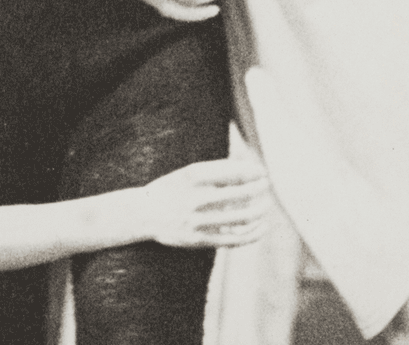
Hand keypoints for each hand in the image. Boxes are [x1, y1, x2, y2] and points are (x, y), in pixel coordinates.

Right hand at [141, 159, 271, 247]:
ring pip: (239, 218)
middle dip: (257, 188)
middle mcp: (195, 198)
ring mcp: (197, 221)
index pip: (231, 171)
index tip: (260, 171)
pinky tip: (261, 228)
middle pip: (238, 193)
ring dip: (258, 210)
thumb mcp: (186, 174)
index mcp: (192, 177)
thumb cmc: (169, 189)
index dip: (250, 172)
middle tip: (266, 184)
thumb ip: (213, 171)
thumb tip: (246, 168)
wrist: (142, 213)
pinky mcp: (198, 240)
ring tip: (265, 204)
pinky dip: (250, 234)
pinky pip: (232, 239)